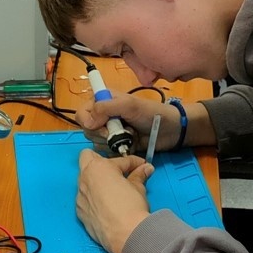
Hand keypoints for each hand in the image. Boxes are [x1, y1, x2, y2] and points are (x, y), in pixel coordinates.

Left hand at [76, 148, 153, 252]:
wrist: (125, 234)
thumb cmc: (131, 207)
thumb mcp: (138, 188)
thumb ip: (139, 176)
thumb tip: (145, 169)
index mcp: (99, 167)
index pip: (118, 160)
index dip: (133, 162)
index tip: (141, 166)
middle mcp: (85, 179)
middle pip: (87, 158)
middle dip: (101, 161)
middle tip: (117, 171)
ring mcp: (80, 195)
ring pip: (84, 180)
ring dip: (96, 181)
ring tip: (113, 189)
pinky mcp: (79, 211)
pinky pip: (84, 198)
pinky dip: (94, 197)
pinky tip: (106, 205)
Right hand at [78, 95, 192, 154]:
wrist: (170, 130)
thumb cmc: (151, 113)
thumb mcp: (129, 105)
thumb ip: (105, 108)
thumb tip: (87, 122)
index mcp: (103, 101)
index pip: (82, 112)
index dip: (88, 121)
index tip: (102, 125)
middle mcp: (103, 115)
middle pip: (87, 129)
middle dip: (102, 133)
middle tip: (119, 132)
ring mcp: (109, 131)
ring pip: (95, 142)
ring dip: (111, 141)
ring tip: (128, 136)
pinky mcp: (116, 144)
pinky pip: (106, 151)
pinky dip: (116, 150)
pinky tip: (129, 145)